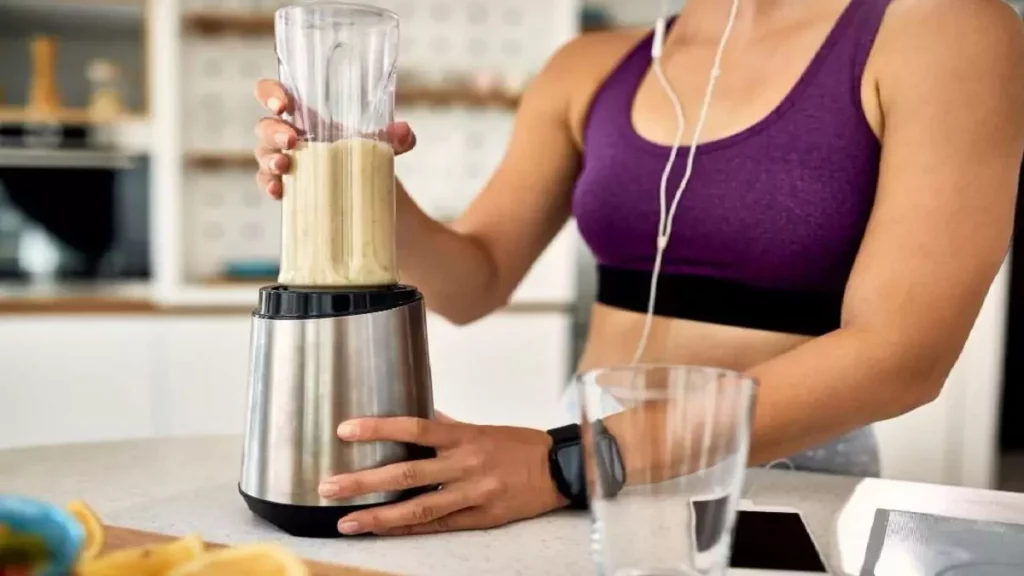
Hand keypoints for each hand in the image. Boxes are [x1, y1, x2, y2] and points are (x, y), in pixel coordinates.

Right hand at [252, 79, 417, 198]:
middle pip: (265, 126)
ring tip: (285, 165)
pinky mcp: (288, 186)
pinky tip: (280, 191)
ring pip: (263, 154)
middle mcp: (289, 134)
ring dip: (270, 158)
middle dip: (273, 130)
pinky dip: (270, 185)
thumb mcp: (383, 143)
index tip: (282, 104)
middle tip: (291, 140)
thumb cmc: (366, 153)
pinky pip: (268, 183)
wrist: (370, 191)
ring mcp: (285, 160)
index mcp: (306, 114)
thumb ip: (396, 137)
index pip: (274, 93)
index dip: (270, 93)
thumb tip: (404, 132)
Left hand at [318, 415, 567, 535]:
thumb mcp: (481, 428)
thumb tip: (418, 416)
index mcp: (463, 436)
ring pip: (419, 508)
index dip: (378, 428)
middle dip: (364, 481)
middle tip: (329, 486)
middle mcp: (465, 464)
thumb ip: (447, 427)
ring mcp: (473, 493)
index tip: (345, 430)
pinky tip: (382, 532)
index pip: (414, 426)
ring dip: (378, 516)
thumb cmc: (518, 445)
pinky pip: (438, 525)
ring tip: (346, 521)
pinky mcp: (481, 517)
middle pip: (407, 472)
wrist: (559, 469)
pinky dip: (408, 530)